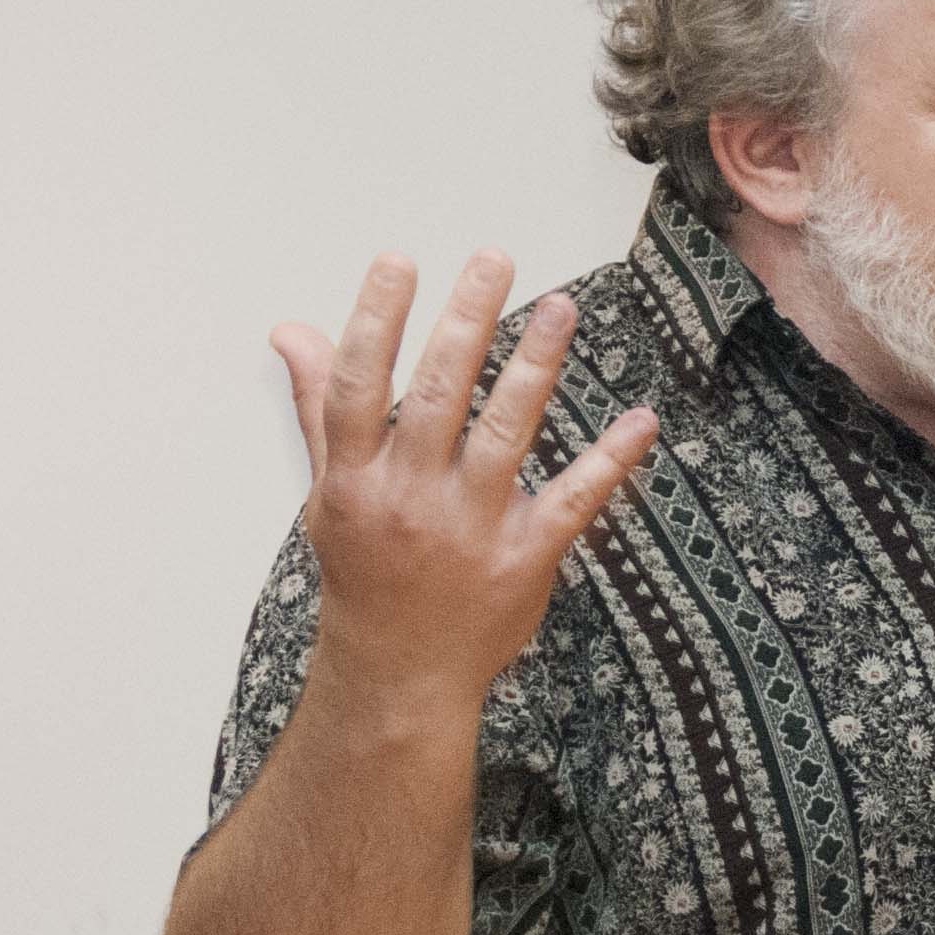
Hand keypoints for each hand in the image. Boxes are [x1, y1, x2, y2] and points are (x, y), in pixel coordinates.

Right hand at [270, 250, 659, 712]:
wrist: (398, 673)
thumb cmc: (367, 572)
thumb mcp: (330, 493)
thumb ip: (320, 407)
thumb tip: (293, 332)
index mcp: (357, 479)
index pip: (360, 387)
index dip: (376, 322)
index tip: (399, 262)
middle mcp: (410, 499)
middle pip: (439, 397)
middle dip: (467, 323)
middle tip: (494, 261)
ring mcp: (469, 530)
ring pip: (504, 435)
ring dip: (535, 368)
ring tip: (559, 307)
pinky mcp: (524, 559)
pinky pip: (573, 502)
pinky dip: (611, 461)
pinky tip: (641, 420)